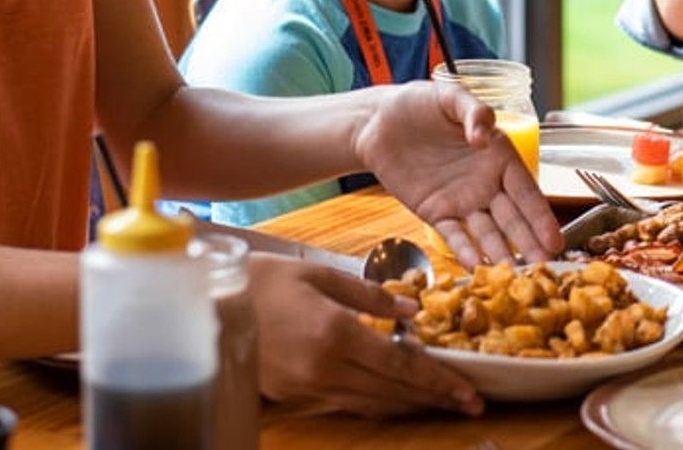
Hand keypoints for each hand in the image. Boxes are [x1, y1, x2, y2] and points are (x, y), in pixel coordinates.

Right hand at [248, 254, 482, 415]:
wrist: (211, 304)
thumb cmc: (267, 281)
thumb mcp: (322, 277)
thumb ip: (372, 295)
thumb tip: (413, 310)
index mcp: (335, 335)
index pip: (401, 364)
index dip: (438, 380)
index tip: (468, 390)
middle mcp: (325, 368)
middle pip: (393, 391)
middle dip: (435, 399)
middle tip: (470, 405)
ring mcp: (309, 386)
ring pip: (373, 404)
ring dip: (411, 406)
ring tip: (442, 405)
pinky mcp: (296, 395)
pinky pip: (348, 404)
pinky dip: (379, 403)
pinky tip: (398, 399)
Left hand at [354, 82, 562, 265]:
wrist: (378, 122)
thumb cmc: (418, 104)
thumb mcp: (449, 97)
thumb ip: (473, 111)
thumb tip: (485, 135)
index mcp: (499, 156)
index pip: (526, 191)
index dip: (541, 216)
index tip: (554, 240)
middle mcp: (487, 183)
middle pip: (513, 219)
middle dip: (529, 244)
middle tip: (544, 269)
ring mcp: (463, 201)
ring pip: (487, 233)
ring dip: (500, 254)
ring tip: (512, 277)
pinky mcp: (436, 213)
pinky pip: (454, 235)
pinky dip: (465, 251)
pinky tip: (475, 268)